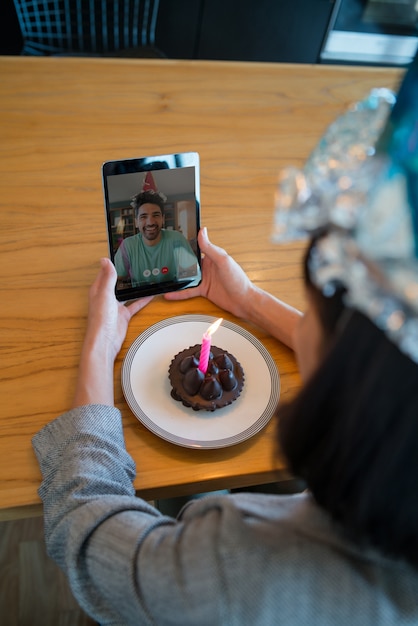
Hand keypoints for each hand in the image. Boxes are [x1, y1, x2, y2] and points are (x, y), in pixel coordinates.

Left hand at [72, 259, 152, 407]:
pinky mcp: (123, 315)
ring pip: (126, 293)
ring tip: (144, 276)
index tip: (121, 254)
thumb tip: (105, 260)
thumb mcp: (105, 294)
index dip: (111, 264)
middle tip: (136, 263)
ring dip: (133, 286)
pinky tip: (150, 295)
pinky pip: (134, 305)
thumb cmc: (101, 319)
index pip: (105, 273)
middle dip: (124, 274)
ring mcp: (115, 306)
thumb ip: (107, 277)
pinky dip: (142, 300)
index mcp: (99, 290)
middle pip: (116, 282)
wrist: (105, 342)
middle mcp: (106, 297)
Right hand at [164, 227, 253, 319]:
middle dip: (176, 260)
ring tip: (162, 275)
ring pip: (186, 276)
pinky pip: (188, 291)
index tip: (174, 238)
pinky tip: (169, 293)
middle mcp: (207, 266)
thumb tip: (202, 231)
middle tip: (162, 258)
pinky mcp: (204, 290)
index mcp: (212, 256)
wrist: (243, 301)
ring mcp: (205, 279)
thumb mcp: (223, 261)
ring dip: (176, 277)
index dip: (186, 243)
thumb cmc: (238, 280)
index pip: (197, 246)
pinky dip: (178, 293)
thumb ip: (211, 248)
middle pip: (188, 262)